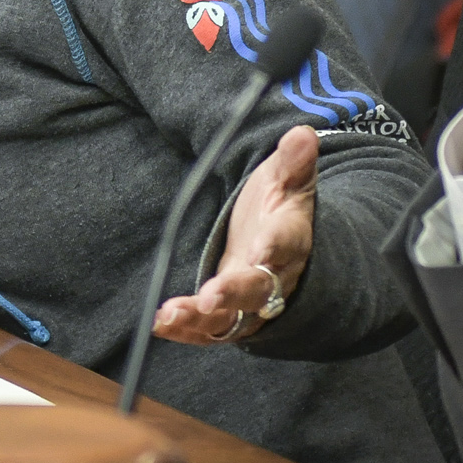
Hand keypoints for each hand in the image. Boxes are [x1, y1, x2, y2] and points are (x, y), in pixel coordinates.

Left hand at [152, 126, 316, 345]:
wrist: (286, 248)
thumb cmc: (281, 208)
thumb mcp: (288, 179)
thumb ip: (293, 161)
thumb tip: (302, 133)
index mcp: (290, 238)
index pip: (285, 242)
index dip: (274, 246)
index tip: (261, 249)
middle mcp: (273, 276)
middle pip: (257, 289)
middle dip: (233, 293)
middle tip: (210, 298)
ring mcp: (250, 301)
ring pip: (231, 318)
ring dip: (200, 319)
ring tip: (169, 315)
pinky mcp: (230, 315)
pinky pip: (210, 329)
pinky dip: (185, 329)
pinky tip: (161, 323)